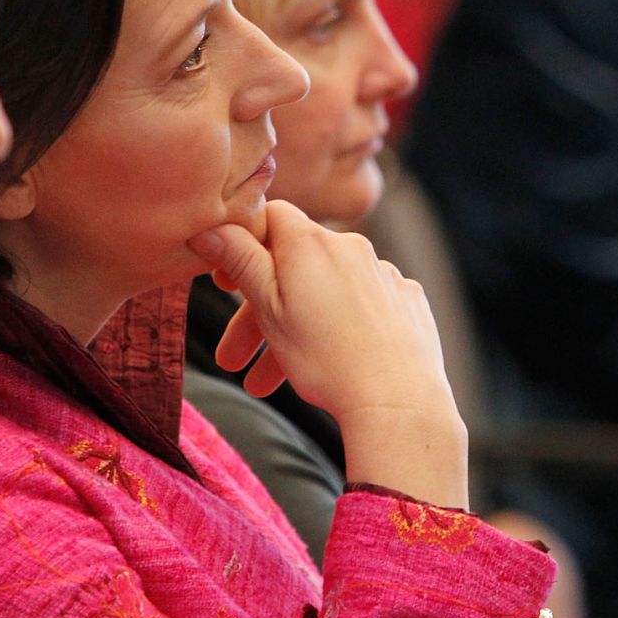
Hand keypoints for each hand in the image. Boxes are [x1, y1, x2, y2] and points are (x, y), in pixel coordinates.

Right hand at [189, 201, 467, 506]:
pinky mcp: (407, 301)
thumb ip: (241, 262)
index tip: (226, 282)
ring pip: (326, 293)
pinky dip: (343, 326)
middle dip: (259, 311)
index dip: (244, 243)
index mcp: (311, 243)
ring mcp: (383, 274)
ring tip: (266, 385)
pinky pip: (364, 305)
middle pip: (294, 265)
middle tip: (232, 359)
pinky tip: (332, 360)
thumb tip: (211, 227)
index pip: (270, 217)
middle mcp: (351, 247)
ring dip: (294, 330)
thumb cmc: (326, 359)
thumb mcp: (269, 310)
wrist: (397, 400)